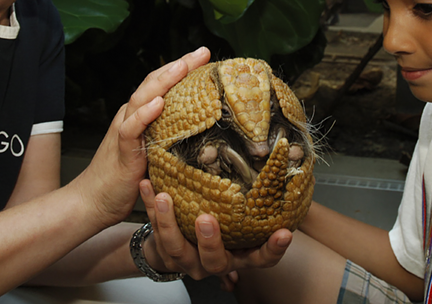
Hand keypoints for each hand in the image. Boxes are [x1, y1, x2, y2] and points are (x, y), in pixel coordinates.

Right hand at [73, 47, 210, 227]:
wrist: (94, 200)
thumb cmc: (126, 178)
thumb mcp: (155, 153)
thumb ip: (170, 137)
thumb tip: (205, 132)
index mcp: (141, 115)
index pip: (162, 84)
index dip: (182, 68)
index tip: (204, 55)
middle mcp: (131, 116)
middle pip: (154, 83)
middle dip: (178, 65)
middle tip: (201, 52)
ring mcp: (125, 130)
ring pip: (142, 98)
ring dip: (162, 81)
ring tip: (182, 66)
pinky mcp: (121, 149)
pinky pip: (130, 129)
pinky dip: (143, 114)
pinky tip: (157, 104)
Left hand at [139, 180, 291, 290]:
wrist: (177, 246)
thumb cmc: (219, 225)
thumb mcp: (239, 221)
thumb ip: (253, 204)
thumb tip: (275, 169)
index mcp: (239, 255)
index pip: (262, 258)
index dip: (274, 248)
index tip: (283, 233)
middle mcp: (214, 262)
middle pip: (214, 260)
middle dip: (209, 241)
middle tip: (205, 220)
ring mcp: (188, 260)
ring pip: (176, 248)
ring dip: (168, 222)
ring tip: (164, 198)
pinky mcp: (164, 250)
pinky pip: (154, 229)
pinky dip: (148, 206)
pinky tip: (147, 185)